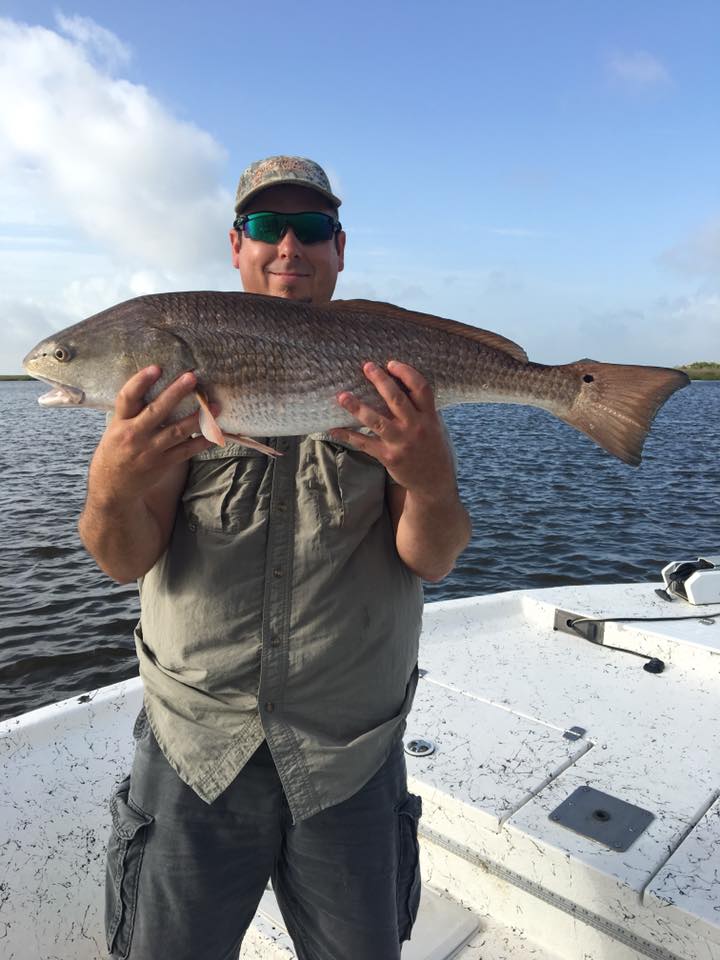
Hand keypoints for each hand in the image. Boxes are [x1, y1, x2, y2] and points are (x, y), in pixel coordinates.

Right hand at [87, 366, 215, 503]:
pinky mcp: (162, 464)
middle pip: (156, 411)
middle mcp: (133, 435)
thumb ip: (132, 412)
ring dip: (198, 417)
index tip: (156, 367)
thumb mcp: (115, 429)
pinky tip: (214, 432)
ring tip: (214, 406)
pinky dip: (201, 441)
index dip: (140, 381)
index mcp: (119, 422)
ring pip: (176, 431)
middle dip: (175, 393)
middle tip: (192, 377)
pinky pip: (185, 451)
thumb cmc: (116, 452)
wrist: (112, 488)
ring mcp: (149, 451)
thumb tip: (156, 387)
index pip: (127, 397)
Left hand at [329, 361, 455, 497]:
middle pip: (397, 399)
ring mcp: (402, 443)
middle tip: (366, 367)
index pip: (421, 388)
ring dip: (357, 407)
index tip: (391, 363)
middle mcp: (416, 427)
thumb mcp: (436, 427)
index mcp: (430, 417)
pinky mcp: (389, 457)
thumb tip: (403, 387)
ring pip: (376, 421)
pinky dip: (348, 436)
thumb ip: (423, 410)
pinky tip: (334, 428)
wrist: (434, 483)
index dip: (406, 372)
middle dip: (380, 380)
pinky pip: (364, 443)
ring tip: (341, 396)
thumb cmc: (433, 450)